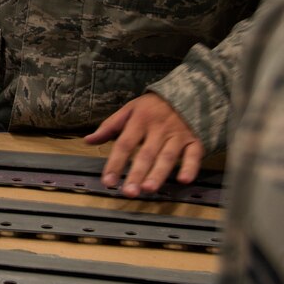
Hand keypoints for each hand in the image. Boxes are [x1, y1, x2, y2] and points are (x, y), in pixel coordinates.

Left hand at [84, 93, 203, 196]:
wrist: (188, 91)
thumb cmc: (153, 106)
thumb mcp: (130, 109)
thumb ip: (110, 126)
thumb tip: (88, 140)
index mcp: (140, 120)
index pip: (124, 144)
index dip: (115, 163)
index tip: (108, 182)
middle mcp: (159, 128)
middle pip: (146, 153)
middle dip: (137, 173)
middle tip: (129, 192)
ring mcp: (178, 135)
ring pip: (168, 156)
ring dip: (159, 173)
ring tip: (148, 189)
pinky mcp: (195, 140)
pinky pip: (194, 155)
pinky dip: (191, 167)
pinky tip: (183, 180)